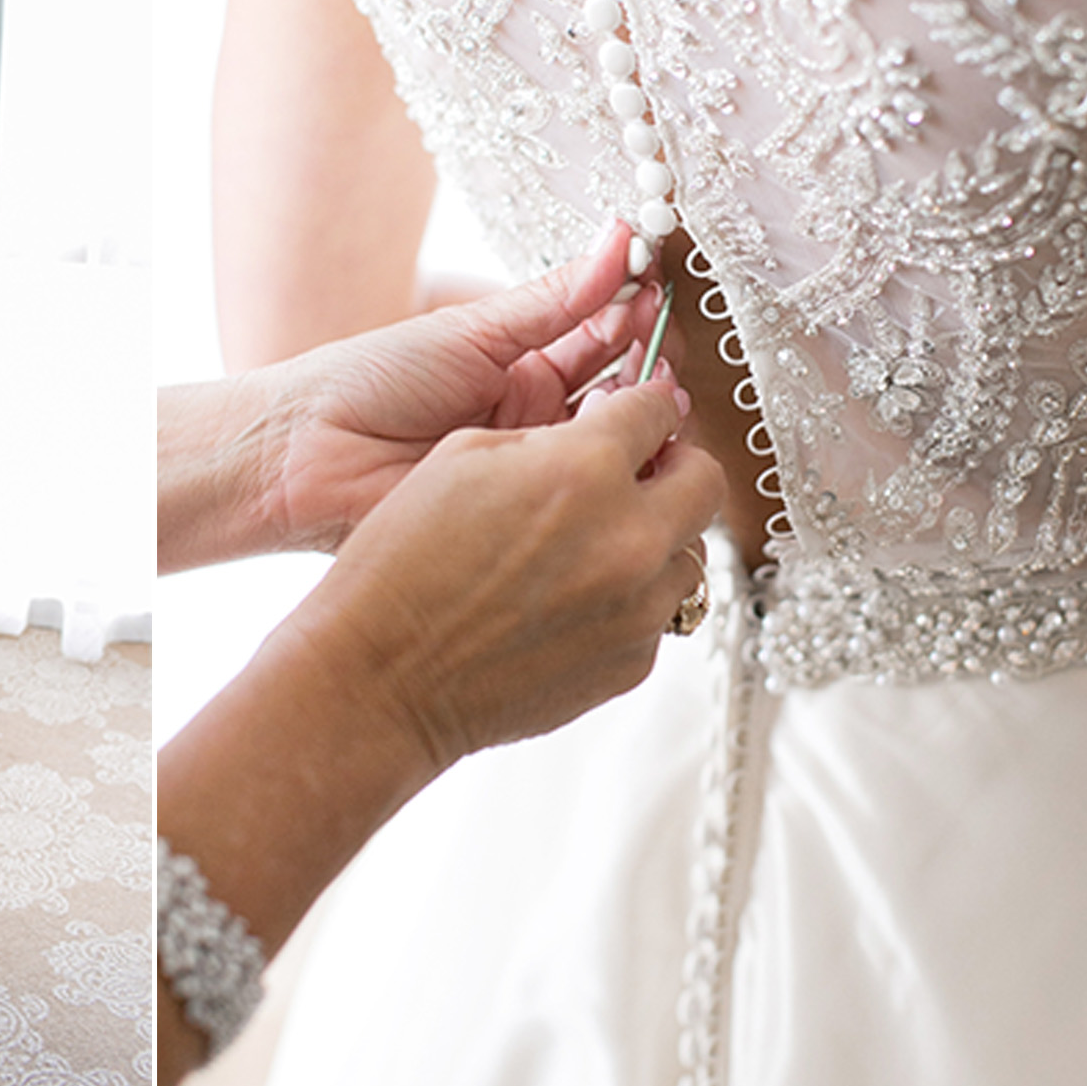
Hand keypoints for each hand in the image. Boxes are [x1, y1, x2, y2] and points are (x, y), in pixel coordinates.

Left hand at [262, 221, 665, 550]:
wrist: (306, 455)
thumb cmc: (370, 381)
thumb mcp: (471, 331)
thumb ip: (554, 298)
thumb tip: (619, 237)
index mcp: (520, 364)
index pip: (601, 333)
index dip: (635, 311)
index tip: (660, 284)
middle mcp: (535, 415)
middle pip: (620, 388)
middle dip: (648, 362)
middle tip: (663, 342)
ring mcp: (533, 463)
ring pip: (611, 440)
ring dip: (637, 413)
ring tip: (650, 388)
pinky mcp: (524, 509)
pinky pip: (581, 488)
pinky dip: (609, 465)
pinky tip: (623, 442)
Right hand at [283, 376, 725, 772]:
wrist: (381, 677)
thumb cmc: (402, 569)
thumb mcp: (462, 458)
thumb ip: (547, 436)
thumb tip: (598, 431)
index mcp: (584, 469)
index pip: (654, 411)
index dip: (639, 408)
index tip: (632, 417)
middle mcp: (629, 537)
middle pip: (705, 479)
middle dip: (673, 467)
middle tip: (636, 474)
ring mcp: (638, 607)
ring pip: (689, 554)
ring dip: (653, 539)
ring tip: (589, 550)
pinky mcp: (634, 664)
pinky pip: (656, 614)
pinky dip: (626, 600)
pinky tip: (566, 603)